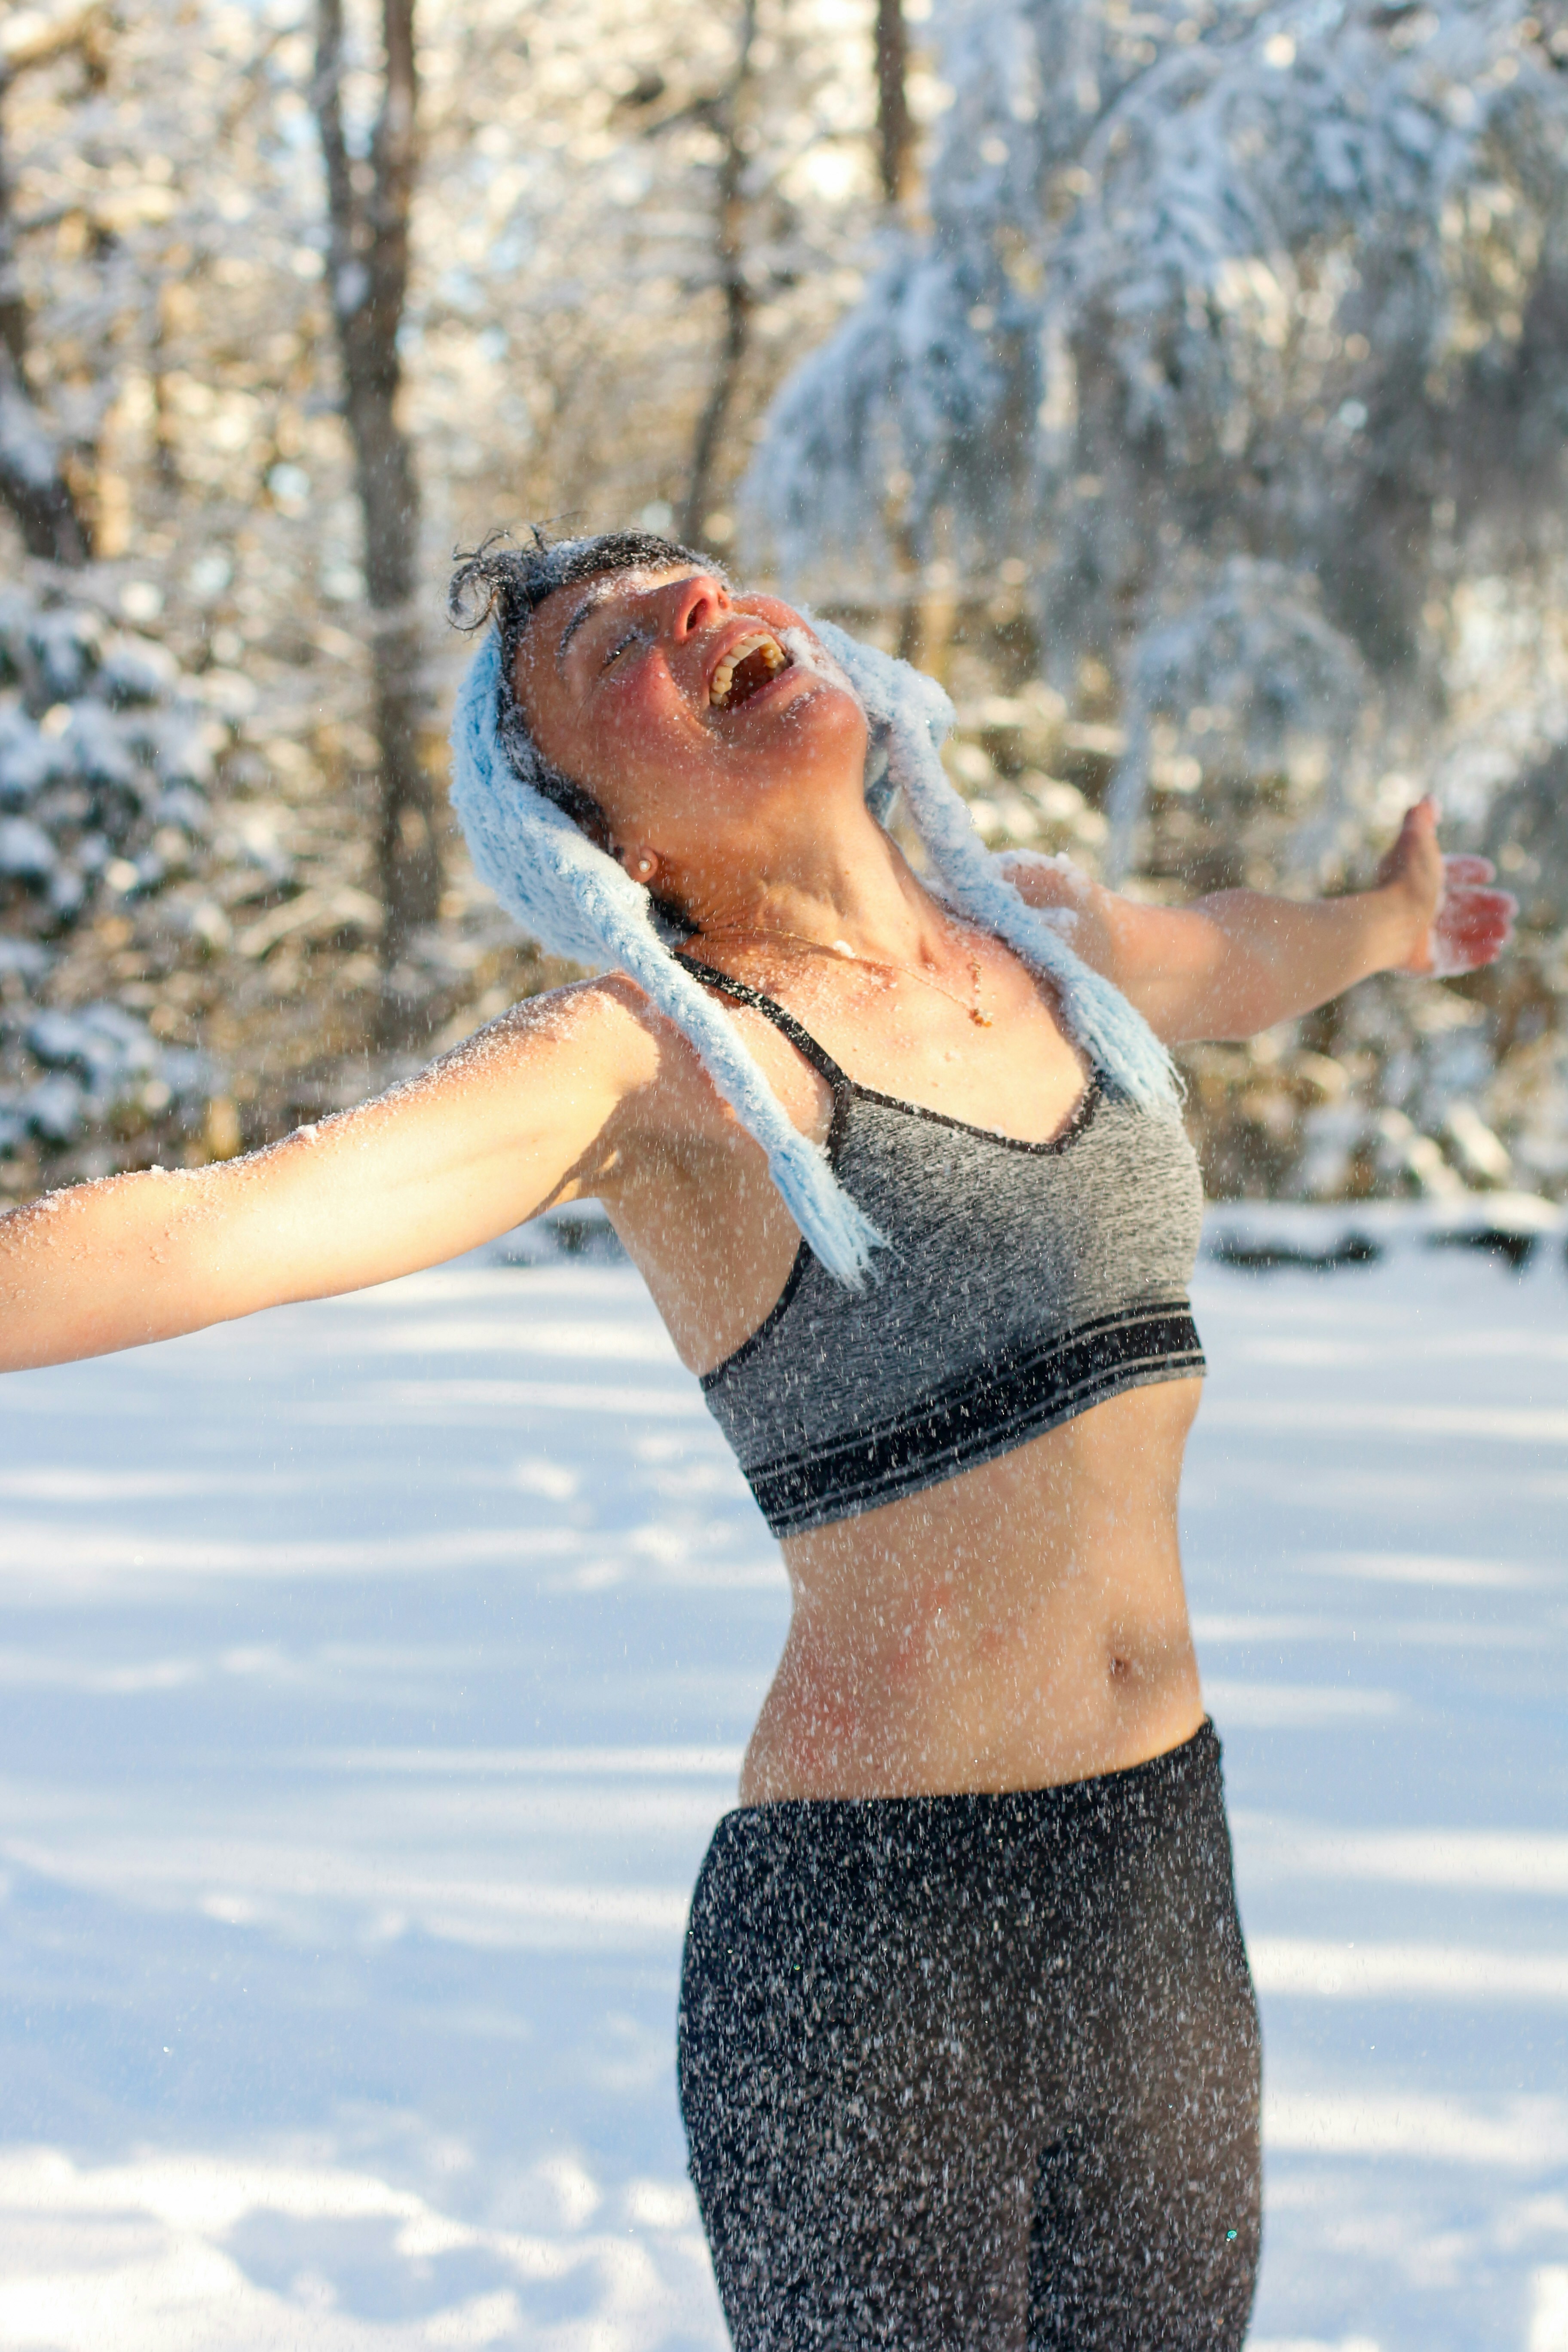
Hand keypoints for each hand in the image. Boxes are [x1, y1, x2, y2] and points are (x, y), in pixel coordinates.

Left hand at [1377, 798, 1516, 976]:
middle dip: (1487, 905)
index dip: (1468, 870)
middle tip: (1511, 907)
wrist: (1389, 923)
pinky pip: (1456, 959)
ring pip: (1461, 933)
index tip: (1490, 871)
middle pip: (1460, 906)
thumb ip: (1421, 818)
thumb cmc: (1405, 881)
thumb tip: (1427, 799)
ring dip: (1487, 929)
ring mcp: (1423, 937)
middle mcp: (1420, 909)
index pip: (1447, 873)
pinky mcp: (1427, 962)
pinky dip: (1477, 954)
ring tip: (1506, 930)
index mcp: (1418, 880)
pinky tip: (1496, 950)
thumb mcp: (1415, 840)